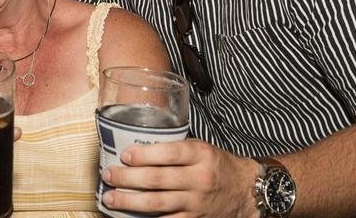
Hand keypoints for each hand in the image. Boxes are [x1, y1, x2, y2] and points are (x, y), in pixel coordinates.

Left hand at [99, 139, 258, 217]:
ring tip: (110, 197)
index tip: (124, 155)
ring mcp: (197, 202)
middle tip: (108, 175)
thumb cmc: (218, 165)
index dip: (143, 155)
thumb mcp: (201, 149)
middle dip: (127, 178)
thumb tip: (136, 146)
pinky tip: (130, 216)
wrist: (247, 191)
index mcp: (201, 155)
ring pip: (157, 203)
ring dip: (129, 201)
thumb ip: (175, 149)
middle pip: (157, 179)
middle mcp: (199, 179)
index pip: (169, 153)